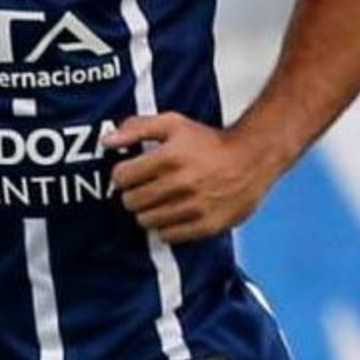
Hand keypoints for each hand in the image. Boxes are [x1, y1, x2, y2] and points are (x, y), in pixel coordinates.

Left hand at [103, 112, 286, 242]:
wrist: (252, 159)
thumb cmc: (208, 141)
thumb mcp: (173, 124)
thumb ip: (137, 128)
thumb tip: (107, 141)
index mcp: (169, 157)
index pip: (121, 177)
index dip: (122, 175)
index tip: (130, 174)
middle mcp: (181, 183)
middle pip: (131, 201)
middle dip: (133, 194)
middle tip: (144, 188)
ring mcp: (194, 207)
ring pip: (146, 221)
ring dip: (148, 211)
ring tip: (159, 200)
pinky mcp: (206, 225)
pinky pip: (168, 236)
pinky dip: (166, 227)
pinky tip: (173, 213)